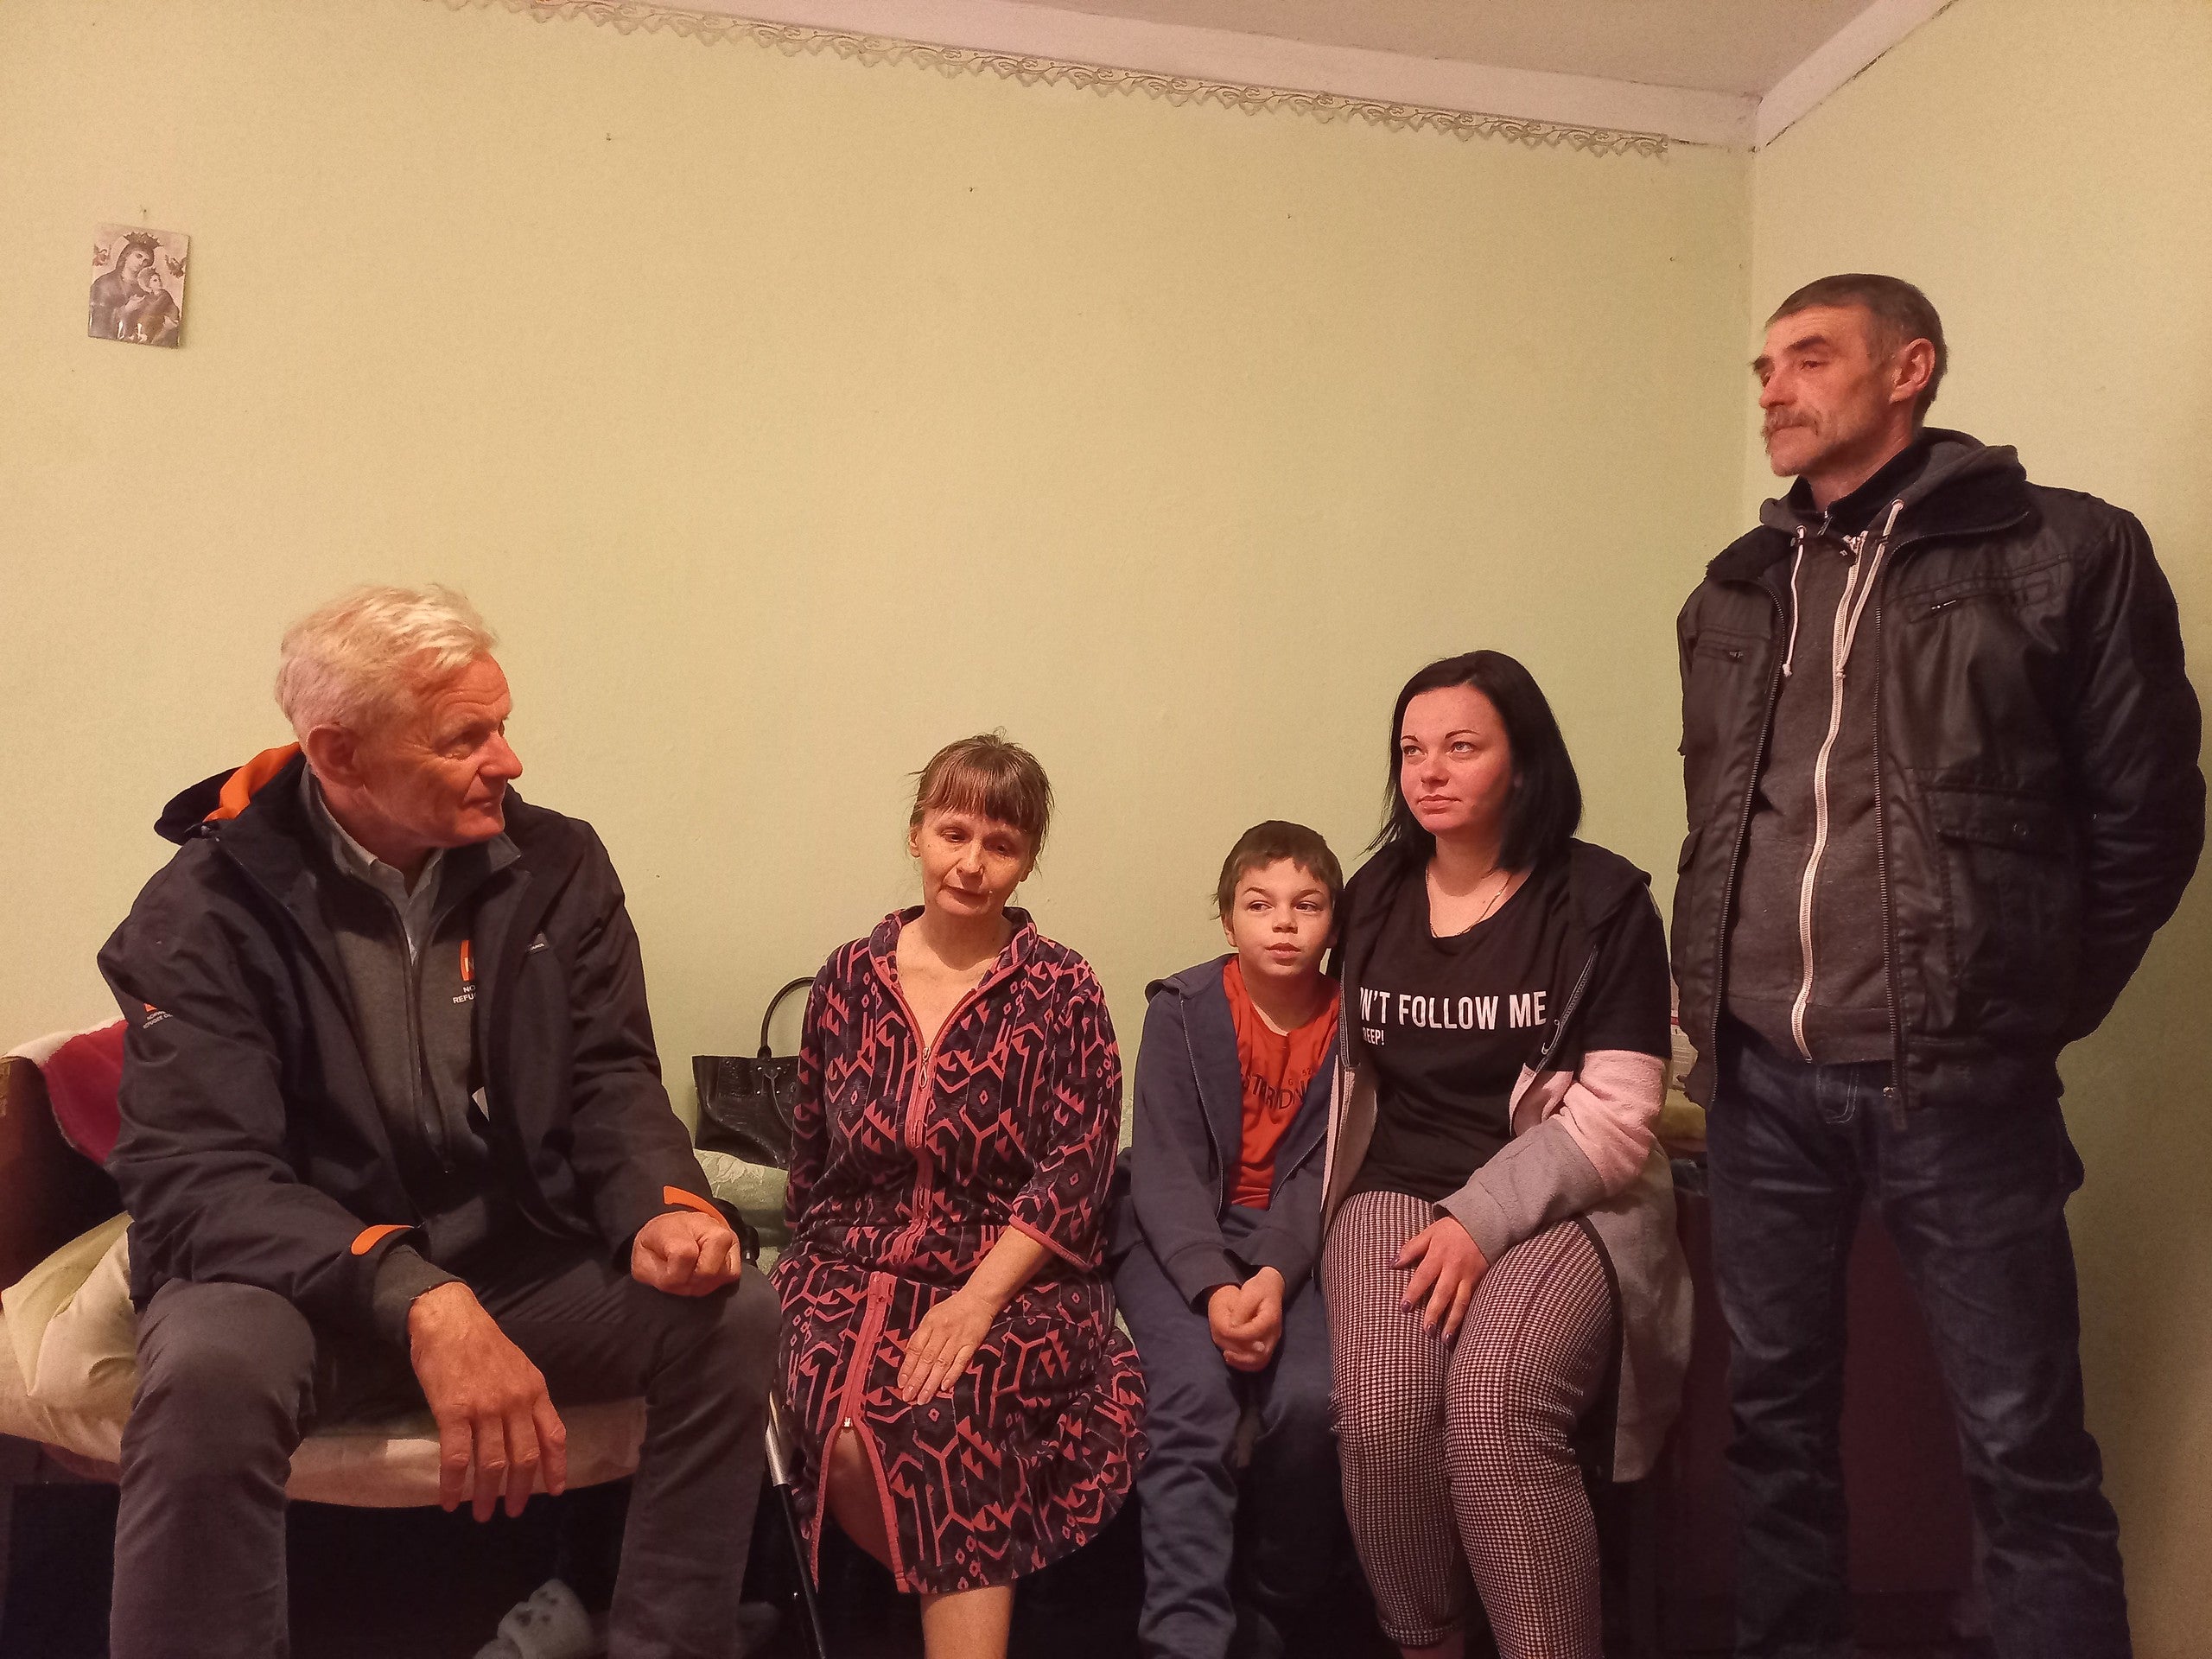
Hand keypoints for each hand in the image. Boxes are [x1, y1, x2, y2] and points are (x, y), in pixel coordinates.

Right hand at [408, 1282, 567, 1520]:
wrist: (449, 1319)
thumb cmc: (482, 1342)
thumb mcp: (519, 1366)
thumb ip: (526, 1397)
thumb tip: (530, 1430)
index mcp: (535, 1390)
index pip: (555, 1435)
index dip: (556, 1467)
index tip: (554, 1491)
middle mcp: (516, 1402)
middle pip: (525, 1457)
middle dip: (520, 1490)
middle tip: (512, 1511)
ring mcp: (486, 1408)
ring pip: (492, 1463)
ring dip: (487, 1494)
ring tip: (482, 1513)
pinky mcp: (454, 1412)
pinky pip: (456, 1458)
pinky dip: (453, 1484)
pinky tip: (449, 1500)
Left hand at [630, 1209, 743, 1294]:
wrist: (672, 1230)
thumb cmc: (657, 1246)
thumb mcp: (642, 1260)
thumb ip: (655, 1274)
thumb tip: (675, 1282)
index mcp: (680, 1226)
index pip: (684, 1255)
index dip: (672, 1276)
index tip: (663, 1275)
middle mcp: (711, 1228)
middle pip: (707, 1271)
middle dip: (689, 1284)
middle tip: (678, 1279)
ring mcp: (728, 1238)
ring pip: (721, 1275)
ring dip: (702, 1285)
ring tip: (689, 1276)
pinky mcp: (737, 1250)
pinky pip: (732, 1275)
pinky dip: (717, 1281)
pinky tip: (703, 1275)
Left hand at [897, 1288, 994, 1404]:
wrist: (979, 1299)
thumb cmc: (952, 1309)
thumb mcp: (932, 1316)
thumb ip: (921, 1335)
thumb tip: (908, 1354)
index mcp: (929, 1324)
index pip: (915, 1349)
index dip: (907, 1367)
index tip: (901, 1384)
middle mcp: (942, 1332)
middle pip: (927, 1359)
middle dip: (916, 1380)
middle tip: (908, 1397)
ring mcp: (957, 1338)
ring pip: (942, 1363)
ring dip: (931, 1383)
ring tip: (923, 1399)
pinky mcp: (972, 1343)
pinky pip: (961, 1361)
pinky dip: (952, 1374)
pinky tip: (944, 1387)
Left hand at [1206, 1267, 1284, 1371]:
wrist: (1271, 1288)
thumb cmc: (1259, 1289)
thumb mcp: (1249, 1293)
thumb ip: (1241, 1311)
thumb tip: (1232, 1327)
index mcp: (1270, 1319)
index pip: (1254, 1332)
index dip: (1238, 1335)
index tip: (1226, 1331)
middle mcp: (1274, 1334)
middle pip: (1261, 1355)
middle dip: (1241, 1357)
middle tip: (1226, 1353)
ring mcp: (1272, 1341)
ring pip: (1260, 1361)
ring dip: (1243, 1363)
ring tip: (1228, 1357)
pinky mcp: (1267, 1345)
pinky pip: (1259, 1361)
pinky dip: (1246, 1363)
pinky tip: (1233, 1358)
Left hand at [1396, 1216, 1487, 1339]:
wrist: (1486, 1222)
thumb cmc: (1452, 1228)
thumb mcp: (1430, 1233)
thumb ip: (1411, 1249)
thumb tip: (1392, 1264)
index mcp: (1439, 1254)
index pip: (1424, 1276)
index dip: (1414, 1292)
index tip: (1404, 1308)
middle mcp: (1454, 1268)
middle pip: (1443, 1293)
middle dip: (1434, 1313)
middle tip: (1426, 1331)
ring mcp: (1469, 1276)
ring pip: (1460, 1302)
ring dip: (1452, 1322)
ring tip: (1445, 1340)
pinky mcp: (1480, 1281)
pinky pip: (1472, 1302)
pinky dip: (1466, 1317)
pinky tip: (1461, 1331)